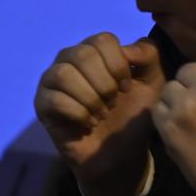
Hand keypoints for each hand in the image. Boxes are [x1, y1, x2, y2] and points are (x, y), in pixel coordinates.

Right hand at [33, 33, 166, 195]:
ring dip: (90, 98)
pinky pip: (55, 99)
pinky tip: (89, 124)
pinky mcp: (42, 103)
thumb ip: (149, 55)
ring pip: (64, 74)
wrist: (119, 155)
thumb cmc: (133, 116)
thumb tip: (126, 48)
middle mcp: (70, 58)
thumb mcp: (153, 83)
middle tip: (112, 104)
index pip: (103, 41)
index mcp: (95, 49)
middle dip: (105, 84)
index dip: (119, 66)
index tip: (126, 88)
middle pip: (83, 55)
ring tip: (101, 114)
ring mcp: (52, 79)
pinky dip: (78, 113)